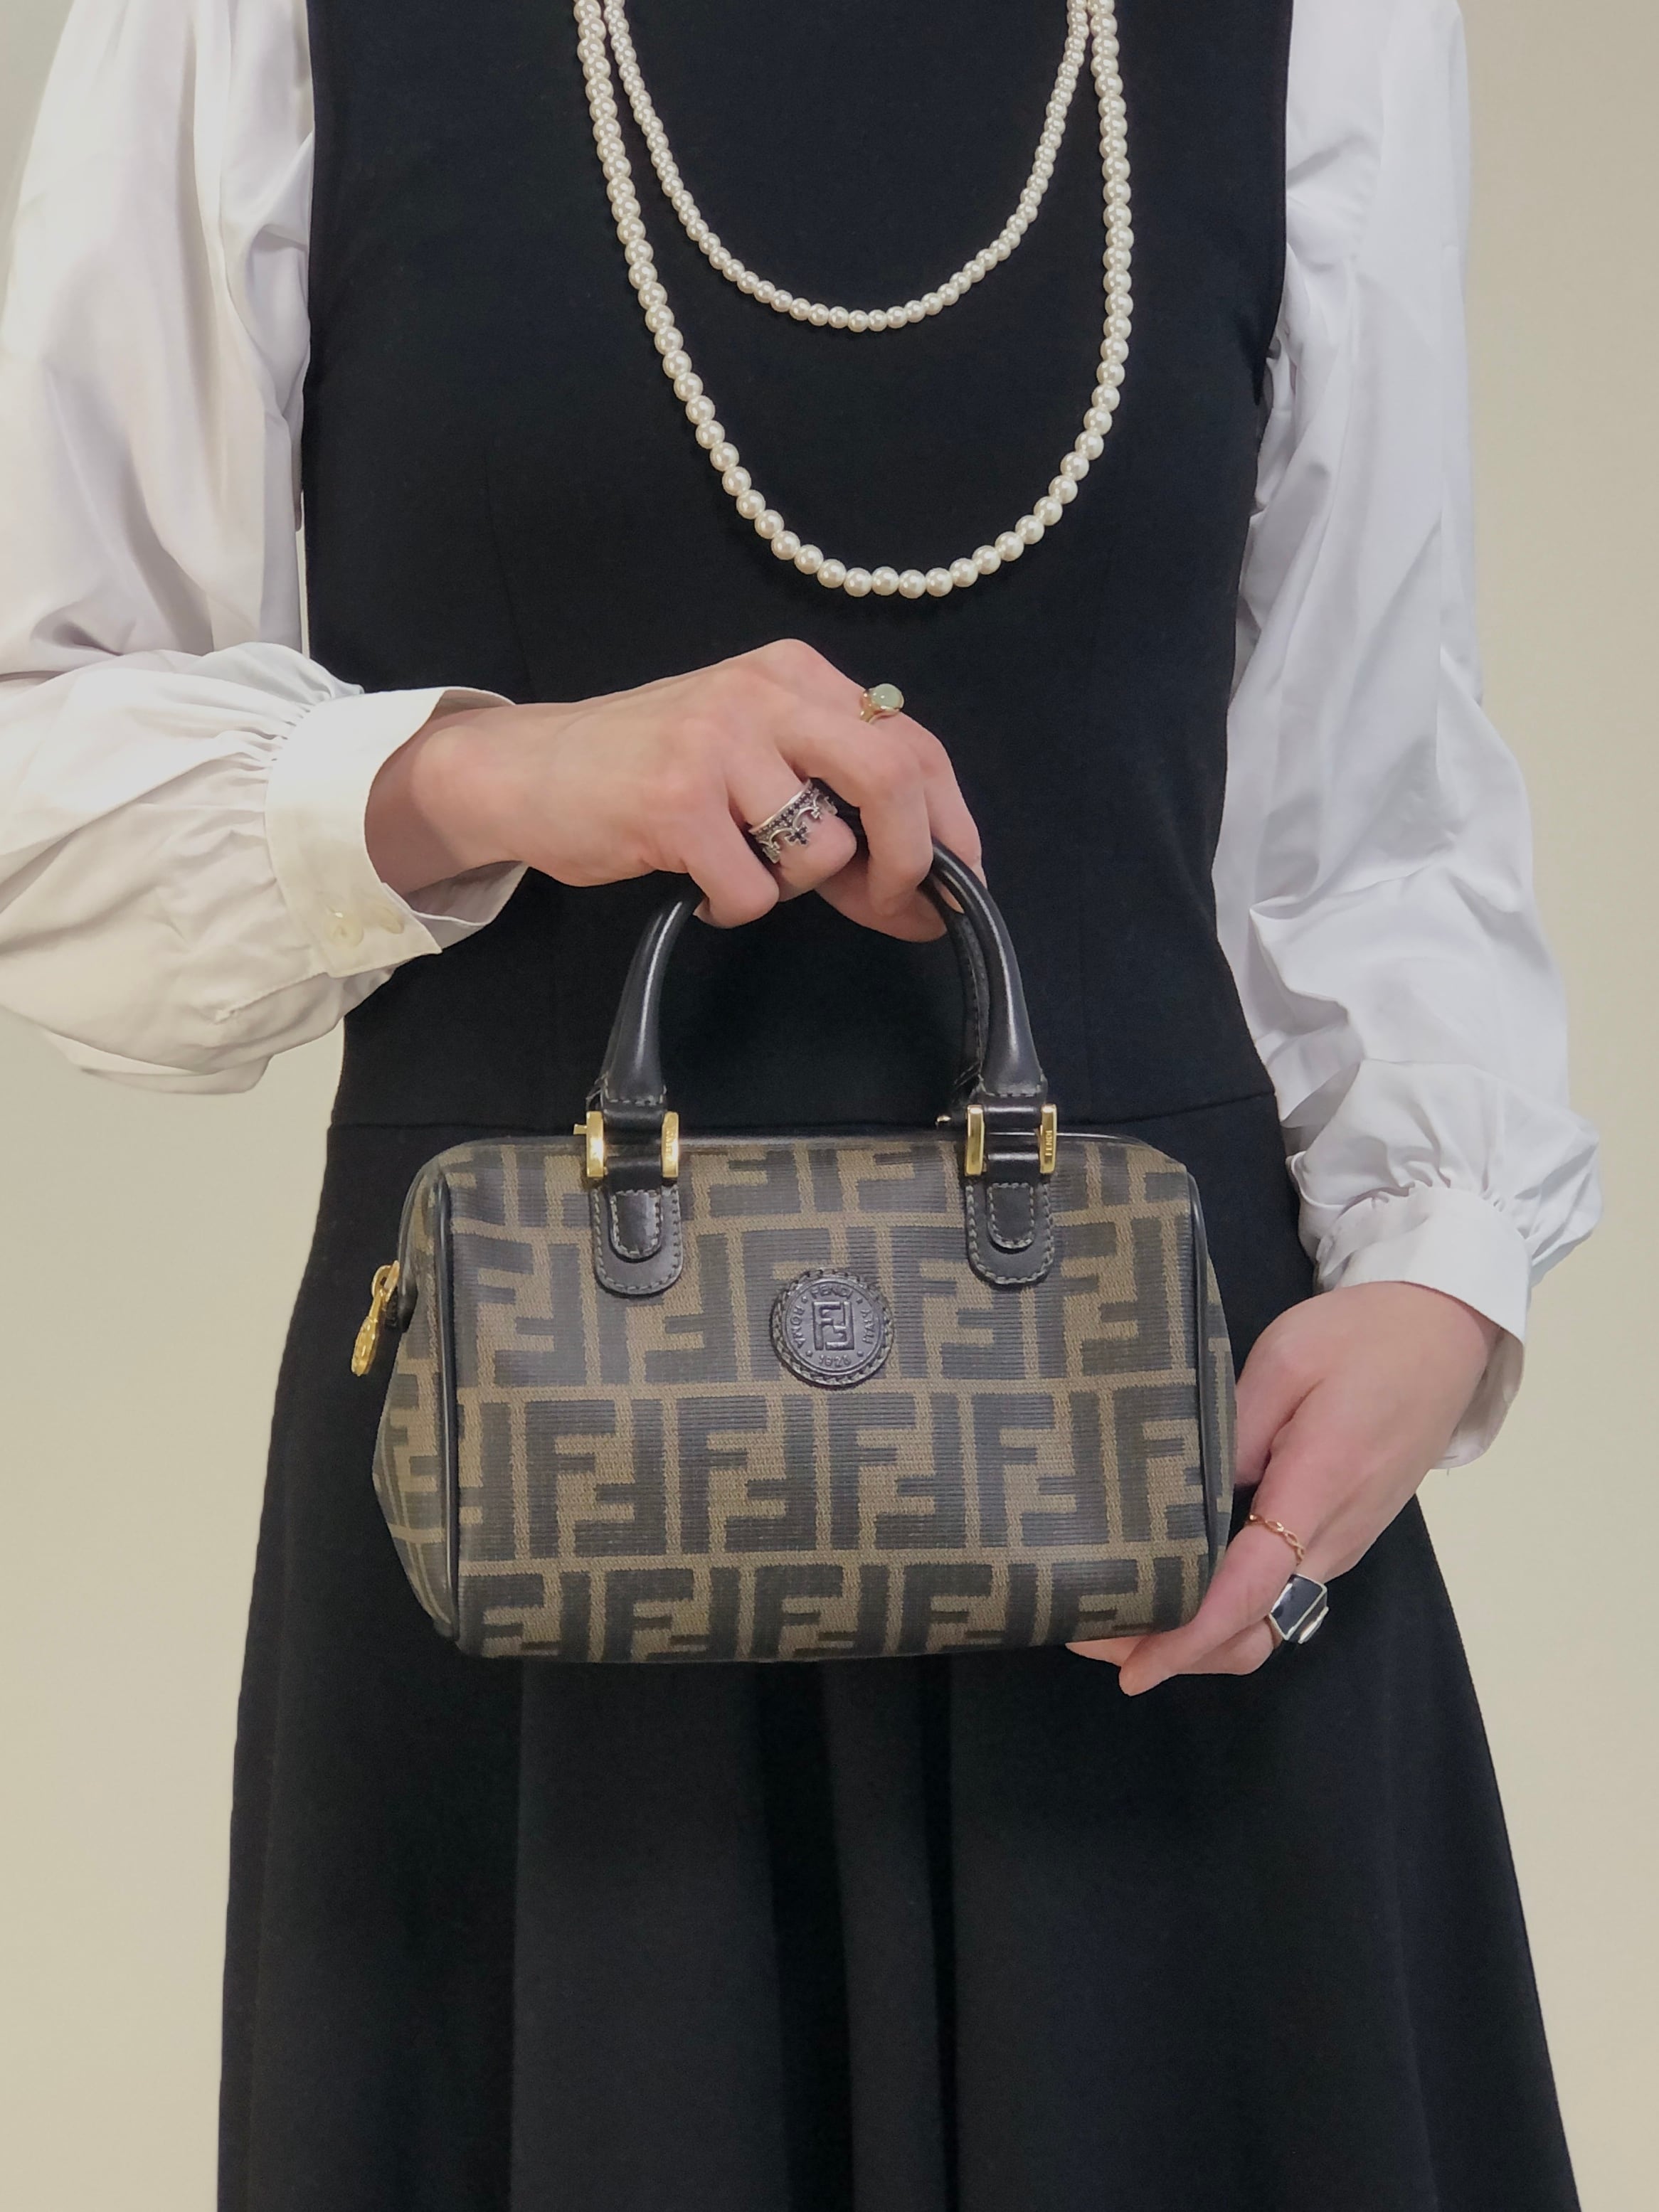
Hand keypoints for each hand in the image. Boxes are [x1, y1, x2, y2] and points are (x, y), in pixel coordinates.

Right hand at [365, 638, 979, 937]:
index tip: (959, 883)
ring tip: (739, 866)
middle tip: (896, 905)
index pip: (911, 743)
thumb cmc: (648, 769)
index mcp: (794, 674)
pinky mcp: (675, 802)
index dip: (950, 823)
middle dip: (911, 860)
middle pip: (892, 778)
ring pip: (821, 850)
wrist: (528, 769)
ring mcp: (718, 744)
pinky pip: (754, 892)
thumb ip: (836, 801)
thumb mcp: (751, 754)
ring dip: (792, 886)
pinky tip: (700, 884)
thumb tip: (932, 891)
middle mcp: (763, 695)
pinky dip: (735, 909)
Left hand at [1070, 1282, 1500, 1692]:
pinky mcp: (1341, 1536)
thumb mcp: (1285, 1360)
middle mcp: (1337, 1535)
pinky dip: (1225, 1611)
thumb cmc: (1364, 1336)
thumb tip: (1186, 1496)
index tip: (1134, 1668)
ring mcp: (1344, 1543)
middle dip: (1176, 1648)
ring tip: (1123, 1616)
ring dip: (1197, 1635)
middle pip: (1254, 1628)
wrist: (1444, 1335)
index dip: (1189, 1635)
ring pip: (1268, 1621)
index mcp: (1321, 1484)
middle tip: (1096, 1633)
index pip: (1251, 1587)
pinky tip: (1177, 1586)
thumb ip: (1233, 1430)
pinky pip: (1280, 1595)